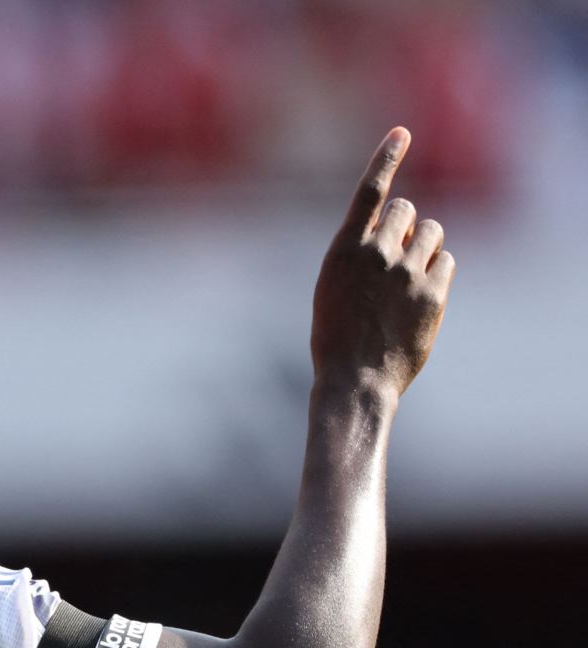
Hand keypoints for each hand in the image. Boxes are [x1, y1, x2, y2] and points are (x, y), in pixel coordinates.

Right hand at [310, 128, 455, 401]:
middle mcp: (376, 253)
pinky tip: (420, 296)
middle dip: (408, 225)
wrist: (354, 380)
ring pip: (433, 232)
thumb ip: (364, 253)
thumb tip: (407, 231)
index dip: (386, 157)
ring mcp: (407, 273)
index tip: (403, 133)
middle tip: (399, 253)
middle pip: (408, 210)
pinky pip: (447, 262)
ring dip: (426, 245)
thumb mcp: (335, 288)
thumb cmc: (337, 337)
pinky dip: (438, 272)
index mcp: (343, 250)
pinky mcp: (432, 293)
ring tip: (409, 277)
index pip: (370, 191)